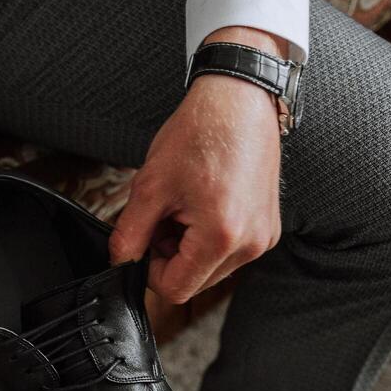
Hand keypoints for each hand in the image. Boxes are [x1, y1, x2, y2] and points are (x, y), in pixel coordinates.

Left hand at [109, 26, 285, 303]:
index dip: (150, 270)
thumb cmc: (200, 133)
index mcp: (220, 237)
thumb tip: (120, 262)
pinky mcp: (269, 229)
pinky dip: (211, 238)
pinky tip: (206, 205)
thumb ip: (129, 234)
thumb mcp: (150, 186)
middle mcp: (250, 244)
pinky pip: (231, 253)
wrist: (238, 100)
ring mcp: (264, 238)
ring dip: (191, 248)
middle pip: (195, 283)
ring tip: (187, 206)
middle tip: (166, 216)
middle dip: (172, 257)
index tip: (146, 241)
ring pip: (212, 270)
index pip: (175, 290)